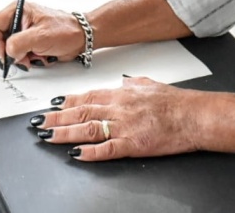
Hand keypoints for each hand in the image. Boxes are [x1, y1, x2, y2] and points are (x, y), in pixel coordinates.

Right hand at [0, 1, 83, 68]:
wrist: (81, 38)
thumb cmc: (66, 30)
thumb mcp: (40, 36)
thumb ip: (18, 43)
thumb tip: (6, 52)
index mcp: (17, 11)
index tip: (5, 52)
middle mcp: (16, 20)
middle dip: (8, 52)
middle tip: (22, 56)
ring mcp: (21, 32)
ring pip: (6, 50)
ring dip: (19, 57)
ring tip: (34, 55)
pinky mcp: (27, 43)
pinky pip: (17, 55)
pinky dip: (26, 59)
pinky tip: (38, 56)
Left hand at [33, 76, 198, 160]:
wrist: (195, 115)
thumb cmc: (176, 102)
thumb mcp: (150, 84)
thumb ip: (133, 83)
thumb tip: (122, 81)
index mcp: (122, 93)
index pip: (87, 96)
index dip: (66, 101)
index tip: (51, 105)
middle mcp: (119, 108)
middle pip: (81, 112)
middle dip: (56, 118)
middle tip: (39, 123)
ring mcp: (125, 126)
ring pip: (88, 129)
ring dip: (65, 133)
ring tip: (47, 137)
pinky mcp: (133, 145)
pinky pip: (107, 149)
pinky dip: (90, 152)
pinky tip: (76, 154)